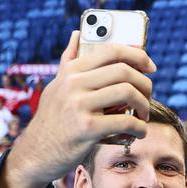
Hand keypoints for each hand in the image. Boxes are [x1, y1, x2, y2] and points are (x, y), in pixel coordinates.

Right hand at [0, 31, 155, 187]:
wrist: (35, 153)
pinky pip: (126, 121)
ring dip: (144, 105)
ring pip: (128, 93)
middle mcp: (74, 83)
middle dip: (145, 84)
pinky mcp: (87, 128)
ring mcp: (79, 105)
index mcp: (71, 71)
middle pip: (124, 71)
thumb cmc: (53, 120)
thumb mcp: (57, 86)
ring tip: (143, 116)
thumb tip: (77, 33)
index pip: (111, 50)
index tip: (151, 66)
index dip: (138, 55)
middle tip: (147, 97)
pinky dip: (139, 128)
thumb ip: (69, 61)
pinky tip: (139, 133)